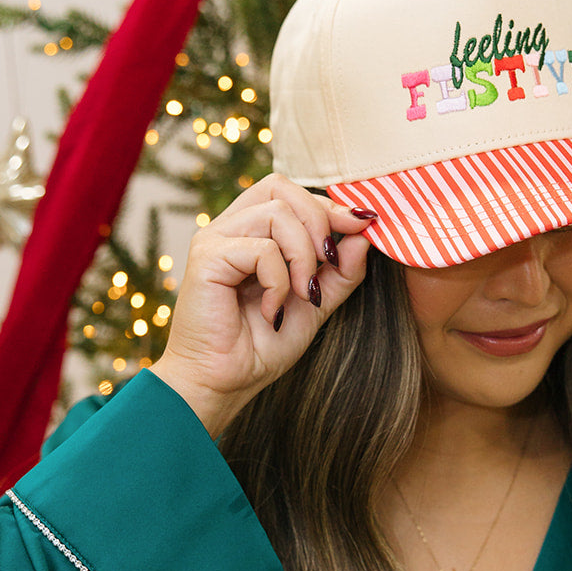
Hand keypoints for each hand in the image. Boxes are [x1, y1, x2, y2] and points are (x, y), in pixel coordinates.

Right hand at [149, 174, 374, 436]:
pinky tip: (272, 310)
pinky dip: (279, 281)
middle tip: (330, 264)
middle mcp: (231, 228)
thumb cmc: (261, 346)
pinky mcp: (207, 256)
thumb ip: (340, 271)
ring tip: (302, 295)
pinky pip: (262, 248)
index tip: (364, 224)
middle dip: (320, 220)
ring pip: (277, 213)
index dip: (330, 205)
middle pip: (281, 187)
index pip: (292, 194)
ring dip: (303, 256)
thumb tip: (364, 231)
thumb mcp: (316, 304)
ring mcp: (215, 239)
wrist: (224, 383)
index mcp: (251, 232)